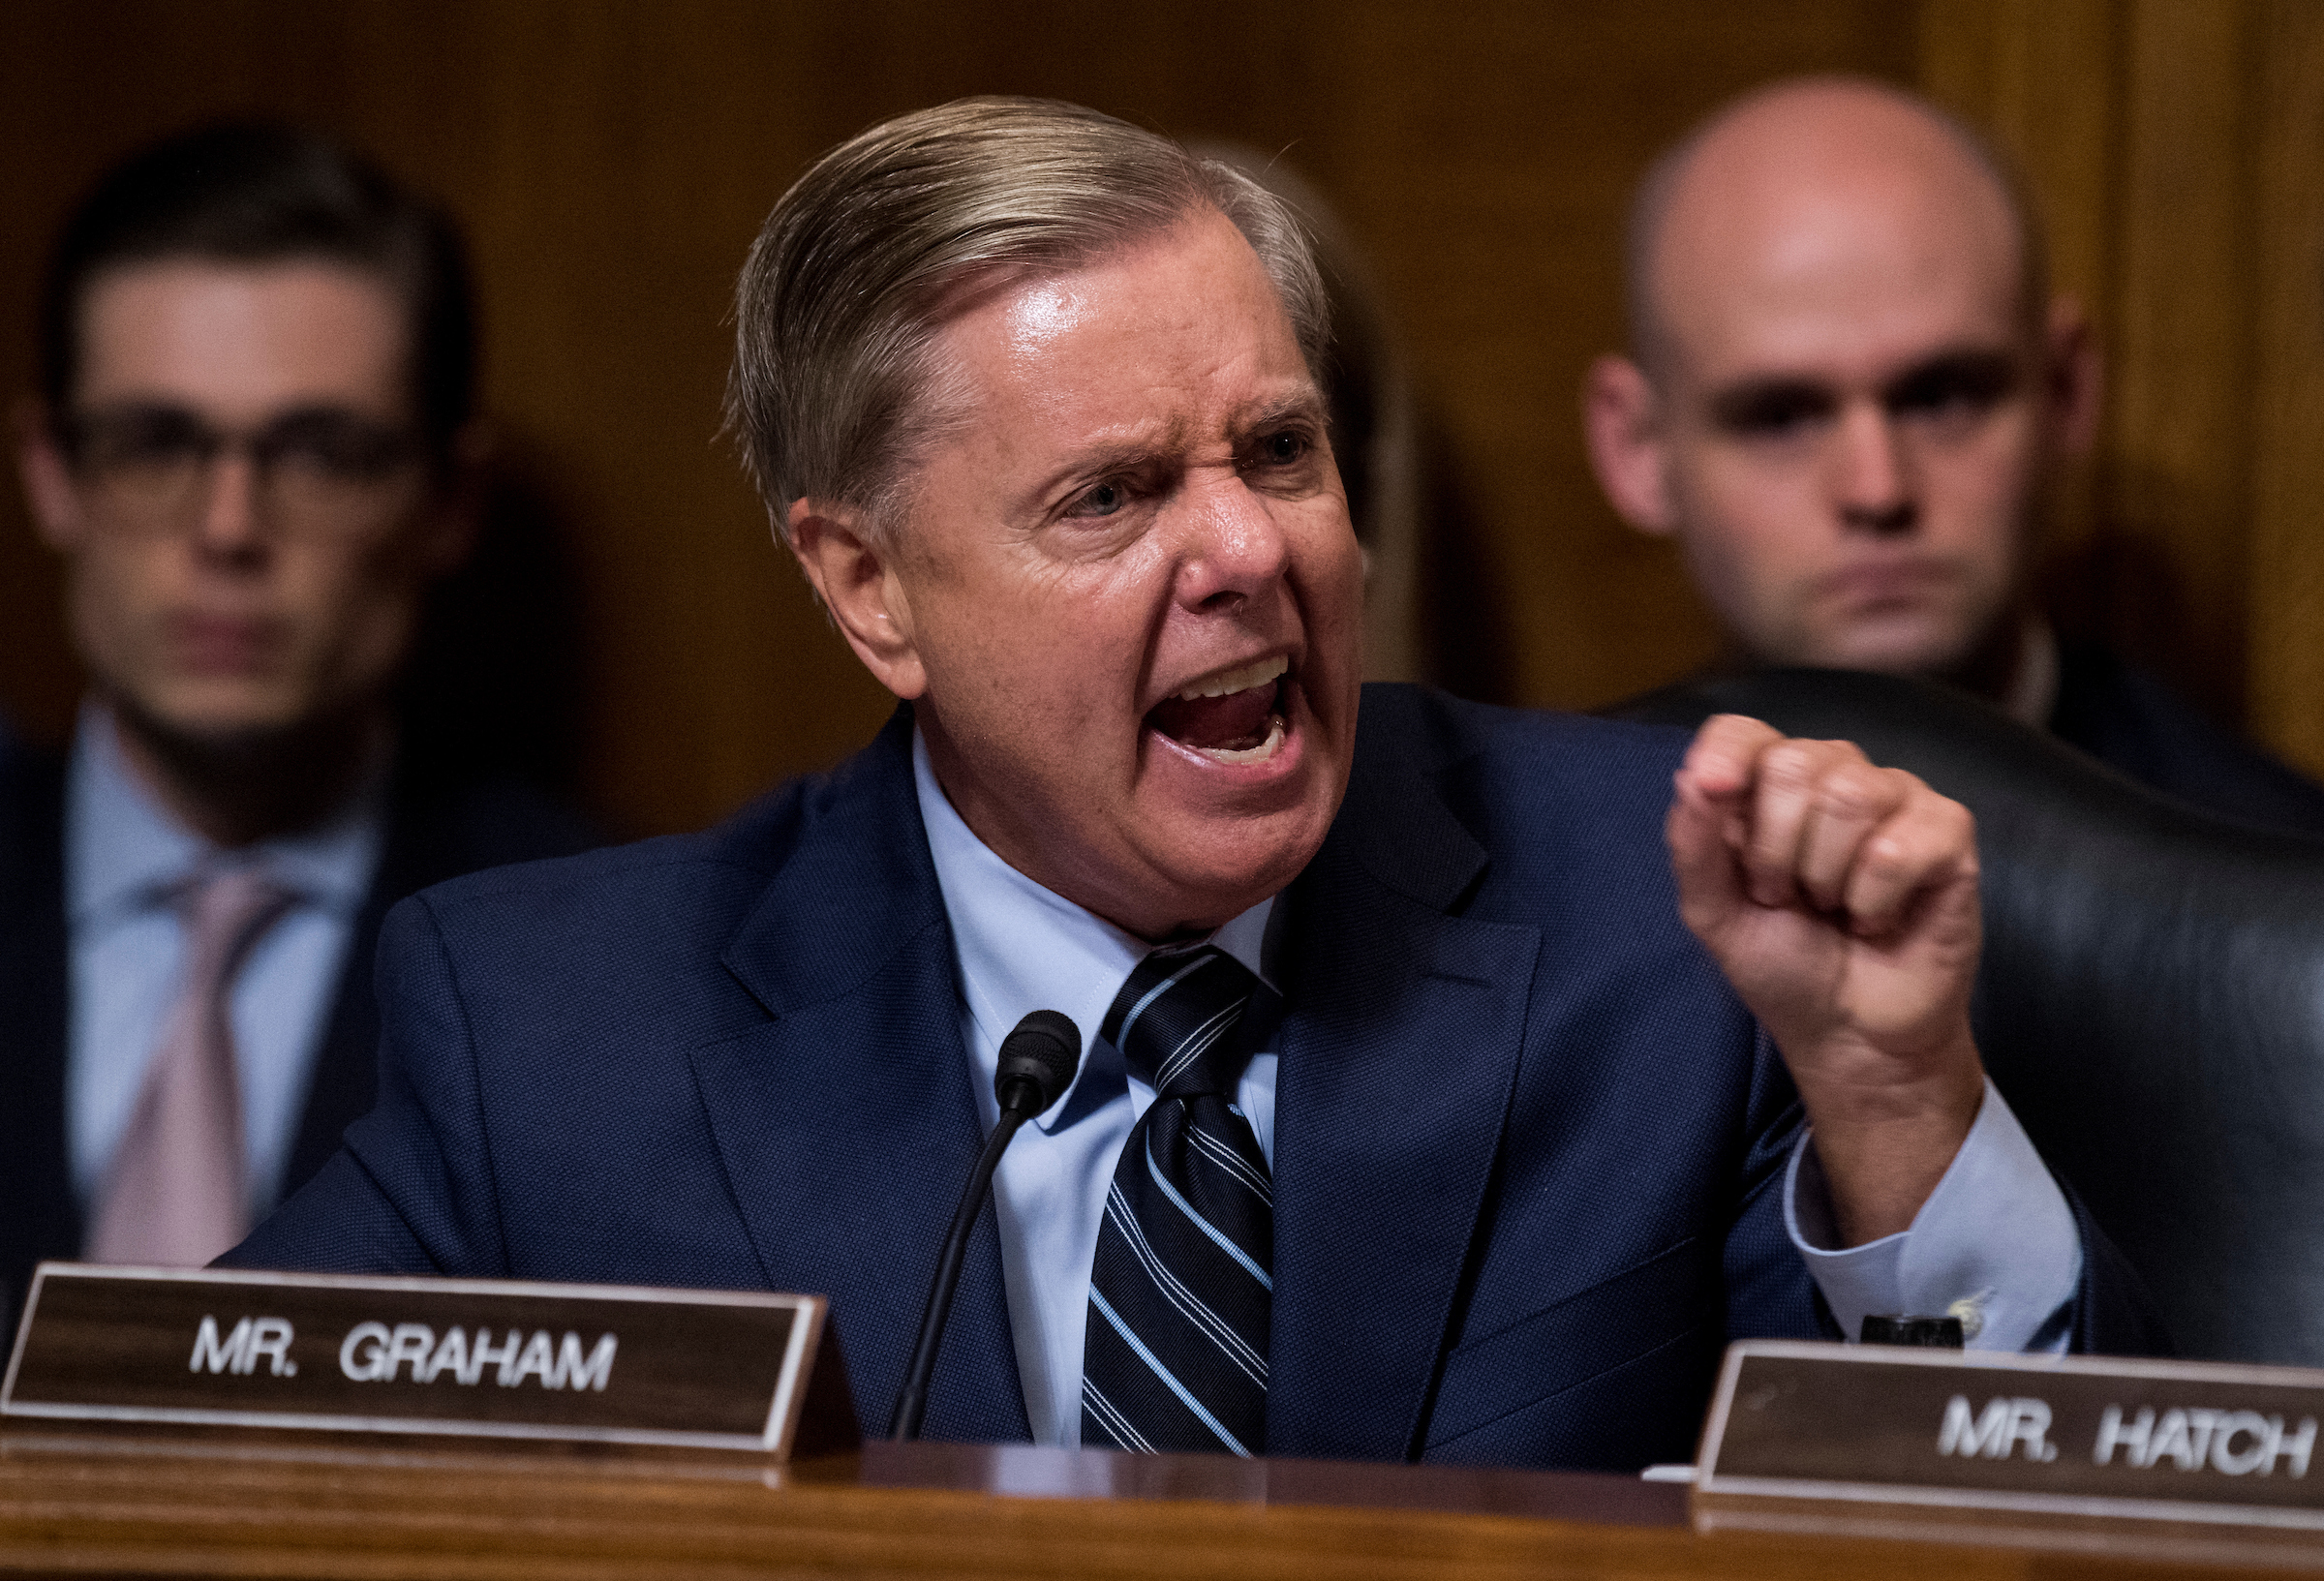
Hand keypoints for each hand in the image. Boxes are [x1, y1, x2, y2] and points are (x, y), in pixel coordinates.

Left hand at [1667, 715, 1986, 1244]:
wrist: (1849, 1032)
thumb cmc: (1784, 964)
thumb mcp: (1714, 912)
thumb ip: (1693, 843)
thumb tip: (1693, 775)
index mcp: (1770, 786)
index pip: (1742, 731)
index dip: (1726, 755)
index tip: (1715, 793)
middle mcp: (1834, 776)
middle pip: (1792, 763)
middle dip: (1774, 850)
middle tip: (1788, 895)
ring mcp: (1897, 797)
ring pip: (1849, 795)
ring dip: (1825, 877)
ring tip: (1833, 907)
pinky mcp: (1948, 834)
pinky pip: (1898, 846)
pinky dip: (1873, 900)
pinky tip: (1878, 918)